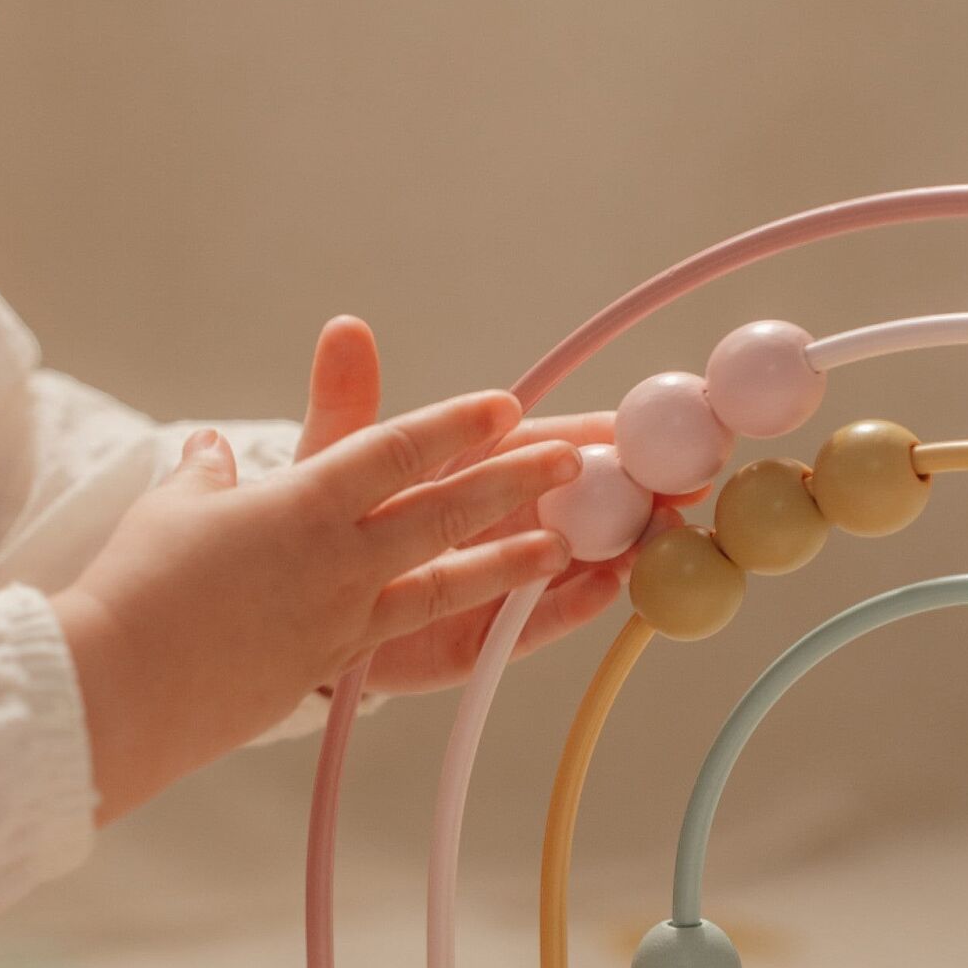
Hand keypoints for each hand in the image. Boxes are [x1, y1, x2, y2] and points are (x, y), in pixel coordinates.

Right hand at [54, 325, 582, 820]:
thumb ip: (208, 474)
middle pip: (441, 510)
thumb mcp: (173, 509)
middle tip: (574, 460)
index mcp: (296, 503)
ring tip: (568, 547)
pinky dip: (470, 625)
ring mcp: (342, 617)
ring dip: (512, 560)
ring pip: (446, 581)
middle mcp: (333, 557)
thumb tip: (212, 451)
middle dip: (512, 480)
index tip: (503, 404)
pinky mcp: (336, 667)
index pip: (391, 450)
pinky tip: (508, 620)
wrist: (111, 688)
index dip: (452, 425)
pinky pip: (419, 641)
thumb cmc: (134, 589)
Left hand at [292, 319, 683, 693]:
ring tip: (658, 539)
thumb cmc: (320, 525)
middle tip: (680, 488)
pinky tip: (608, 589)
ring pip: (571, 561)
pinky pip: (534, 623)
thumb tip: (343, 328)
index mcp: (473, 470)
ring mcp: (495, 581)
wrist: (288, 615)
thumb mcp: (330, 462)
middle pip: (578, 504)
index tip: (647, 428)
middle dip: (633, 495)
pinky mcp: (480, 639)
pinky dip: (573, 606)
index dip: (599, 437)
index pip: (547, 445)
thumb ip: (347, 404)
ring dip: (620, 550)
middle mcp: (496, 523)